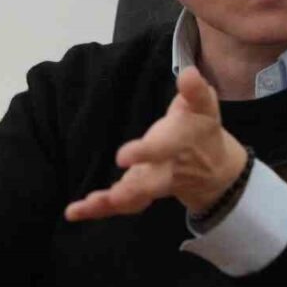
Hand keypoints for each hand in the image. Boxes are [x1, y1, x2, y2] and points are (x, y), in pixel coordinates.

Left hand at [65, 66, 247, 221]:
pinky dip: (97, 210)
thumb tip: (188, 73)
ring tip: (83, 206)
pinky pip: (119, 206)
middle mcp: (166, 171)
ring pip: (132, 200)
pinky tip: (72, 212)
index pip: (163, 149)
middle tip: (111, 195)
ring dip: (108, 204)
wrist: (214, 169)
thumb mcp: (204, 106)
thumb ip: (195, 91)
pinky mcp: (138, 194)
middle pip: (149, 184)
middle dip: (130, 190)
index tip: (122, 157)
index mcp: (180, 146)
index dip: (145, 153)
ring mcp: (151, 186)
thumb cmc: (201, 128)